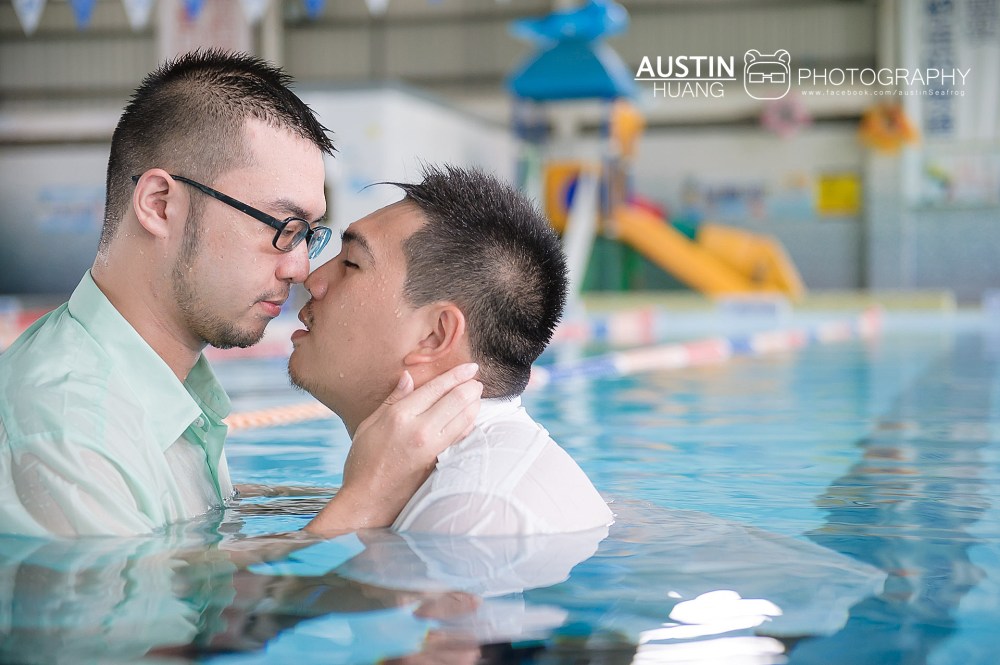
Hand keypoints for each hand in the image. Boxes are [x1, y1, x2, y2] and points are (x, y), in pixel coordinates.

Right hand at [305, 363, 481, 535]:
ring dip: (474, 404)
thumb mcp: (368, 425)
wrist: (367, 502)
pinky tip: (469, 418)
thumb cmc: (363, 463)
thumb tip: (408, 377)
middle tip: (476, 380)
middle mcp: (420, 430)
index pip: (436, 388)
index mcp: (400, 416)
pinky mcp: (440, 463)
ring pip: (464, 419)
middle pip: (456, 401)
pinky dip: (468, 424)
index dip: (456, 375)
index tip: (470, 367)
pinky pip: (461, 437)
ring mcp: (432, 448)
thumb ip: (392, 400)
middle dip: (471, 387)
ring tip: (476, 395)